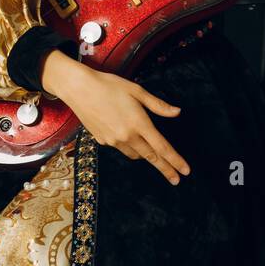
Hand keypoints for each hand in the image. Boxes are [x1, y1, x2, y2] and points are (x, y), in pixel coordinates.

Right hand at [40, 51, 189, 184]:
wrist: (78, 89)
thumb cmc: (109, 85)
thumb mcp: (137, 90)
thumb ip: (158, 105)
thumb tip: (177, 112)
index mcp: (139, 123)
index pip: (162, 147)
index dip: (175, 160)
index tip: (186, 171)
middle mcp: (127, 136)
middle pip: (151, 157)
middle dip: (165, 169)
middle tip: (176, 180)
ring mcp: (113, 140)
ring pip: (135, 154)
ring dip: (146, 155)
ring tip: (153, 154)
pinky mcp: (102, 141)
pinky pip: (121, 148)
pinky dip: (129, 145)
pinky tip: (126, 134)